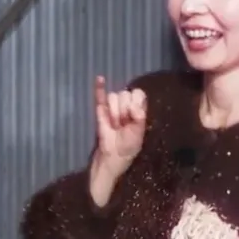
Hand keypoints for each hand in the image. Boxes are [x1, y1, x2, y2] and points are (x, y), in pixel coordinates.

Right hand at [88, 75, 147, 206]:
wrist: (111, 159)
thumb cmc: (128, 149)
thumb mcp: (138, 135)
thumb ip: (138, 118)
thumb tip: (133, 105)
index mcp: (139, 110)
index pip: (138, 93)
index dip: (135, 103)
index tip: (133, 117)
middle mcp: (126, 106)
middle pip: (125, 94)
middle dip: (124, 110)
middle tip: (123, 125)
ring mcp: (113, 108)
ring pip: (113, 96)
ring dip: (114, 112)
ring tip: (114, 125)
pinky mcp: (100, 112)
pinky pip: (100, 97)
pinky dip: (99, 88)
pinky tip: (100, 78)